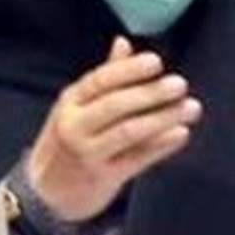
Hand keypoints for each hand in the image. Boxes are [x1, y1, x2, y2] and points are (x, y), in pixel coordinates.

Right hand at [26, 36, 202, 222]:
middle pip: (116, 105)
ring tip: (191, 108)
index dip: (129, 70)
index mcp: (70, 102)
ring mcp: (87, 152)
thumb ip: (103, 77)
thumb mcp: (76, 106)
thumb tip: (124, 42)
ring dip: (163, 118)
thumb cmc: (67, 141)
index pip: (100, 80)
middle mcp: (75, 125)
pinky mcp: (102, 177)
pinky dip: (161, 145)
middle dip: (151, 93)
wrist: (44, 192)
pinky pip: (136, 159)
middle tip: (181, 84)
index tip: (156, 62)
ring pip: (129, 132)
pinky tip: (182, 134)